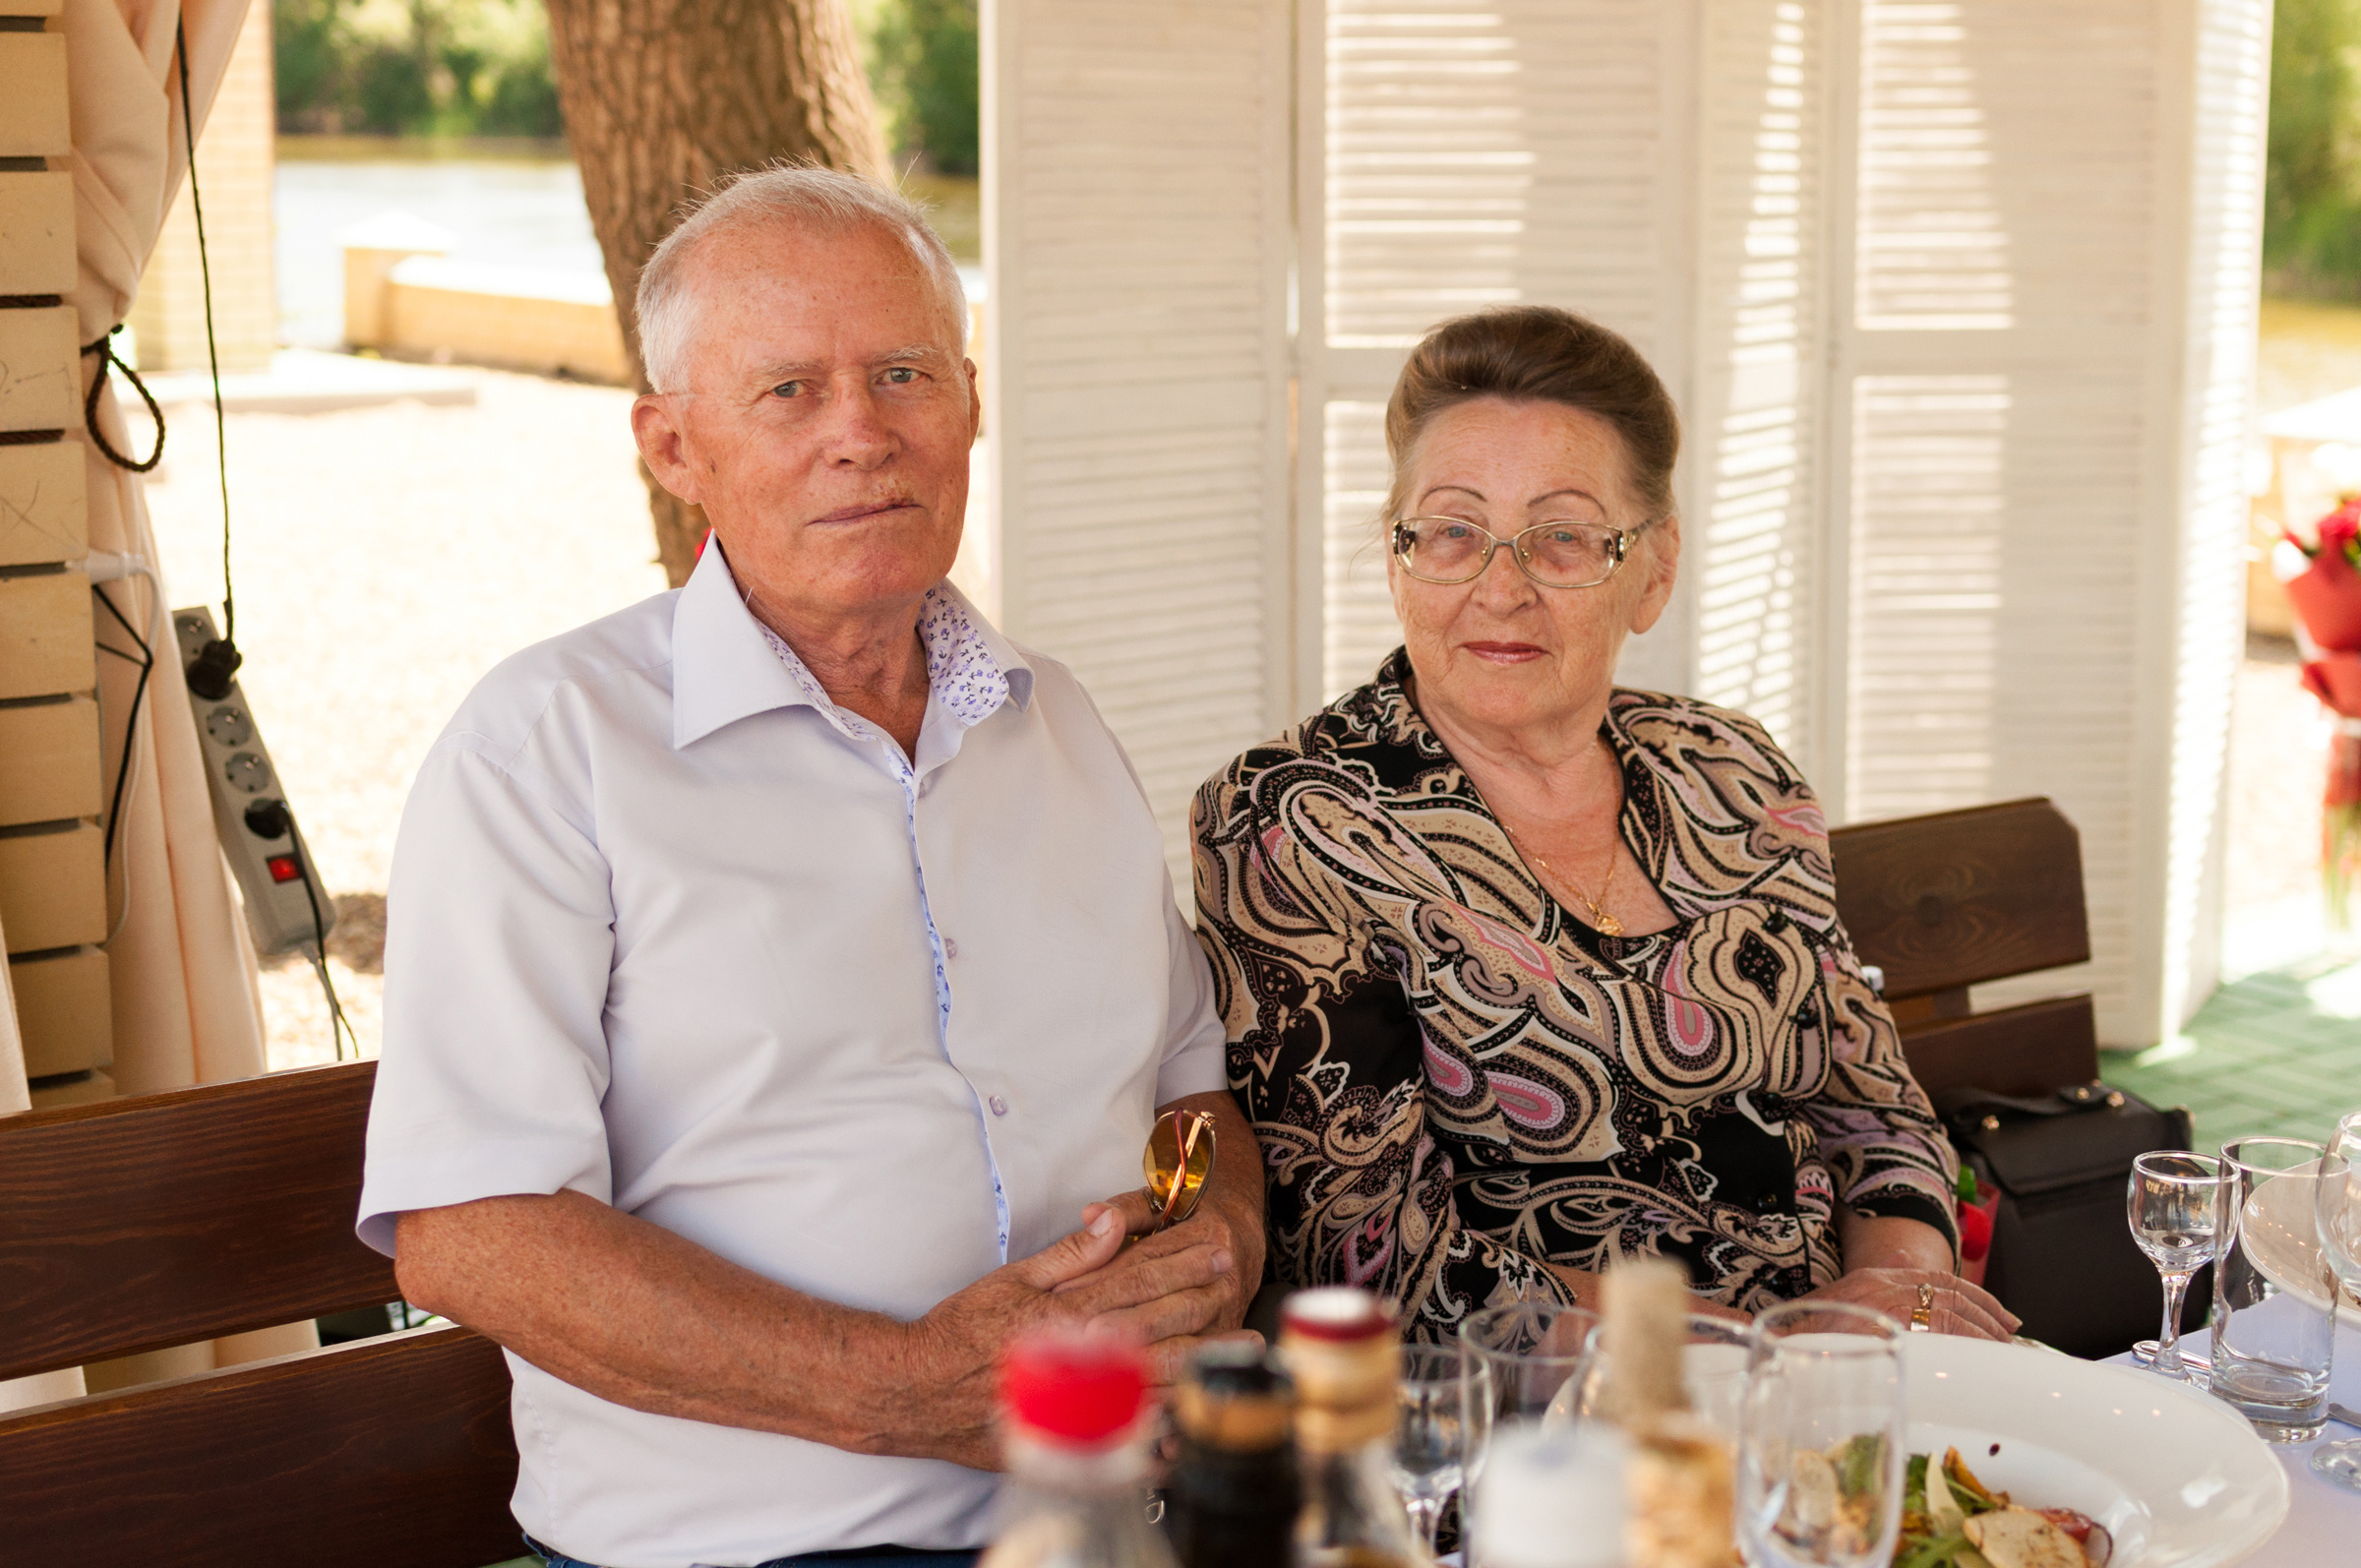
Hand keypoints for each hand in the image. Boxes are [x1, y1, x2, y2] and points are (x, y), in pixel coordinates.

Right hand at [894, 1207, 1238, 1468]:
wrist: (920, 1391)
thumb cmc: (962, 1330)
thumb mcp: (1012, 1278)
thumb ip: (1069, 1254)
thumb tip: (1114, 1221)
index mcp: (1068, 1311)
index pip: (1139, 1281)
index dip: (1183, 1264)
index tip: (1216, 1252)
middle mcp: (1080, 1353)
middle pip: (1158, 1324)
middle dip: (1203, 1303)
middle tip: (1239, 1288)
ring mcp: (1079, 1396)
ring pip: (1155, 1375)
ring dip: (1200, 1356)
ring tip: (1236, 1344)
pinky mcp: (1070, 1432)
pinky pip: (1130, 1428)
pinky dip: (1167, 1418)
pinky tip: (1198, 1407)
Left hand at [1062, 1185, 1264, 1381]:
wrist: (1242, 1236)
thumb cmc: (1194, 1215)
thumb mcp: (1165, 1200)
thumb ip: (1128, 1208)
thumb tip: (1092, 1214)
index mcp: (1209, 1235)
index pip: (1145, 1259)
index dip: (1102, 1275)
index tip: (1063, 1291)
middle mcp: (1223, 1277)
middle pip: (1163, 1303)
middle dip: (1120, 1321)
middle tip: (1081, 1335)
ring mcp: (1226, 1313)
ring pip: (1178, 1339)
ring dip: (1137, 1353)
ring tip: (1098, 1364)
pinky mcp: (1222, 1341)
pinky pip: (1190, 1366)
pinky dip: (1162, 1382)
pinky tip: (1131, 1390)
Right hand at [1797, 1267, 2019, 1340]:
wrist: (1782, 1342)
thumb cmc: (1805, 1332)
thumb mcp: (1838, 1304)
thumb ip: (1871, 1288)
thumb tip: (1904, 1259)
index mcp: (1875, 1277)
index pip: (1935, 1277)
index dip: (1972, 1293)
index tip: (1996, 1312)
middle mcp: (1884, 1283)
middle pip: (1950, 1290)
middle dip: (1986, 1310)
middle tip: (2011, 1330)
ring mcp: (1888, 1301)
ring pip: (1952, 1308)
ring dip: (1984, 1327)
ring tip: (2004, 1345)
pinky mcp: (1892, 1322)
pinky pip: (1944, 1327)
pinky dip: (1970, 1337)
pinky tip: (1985, 1351)